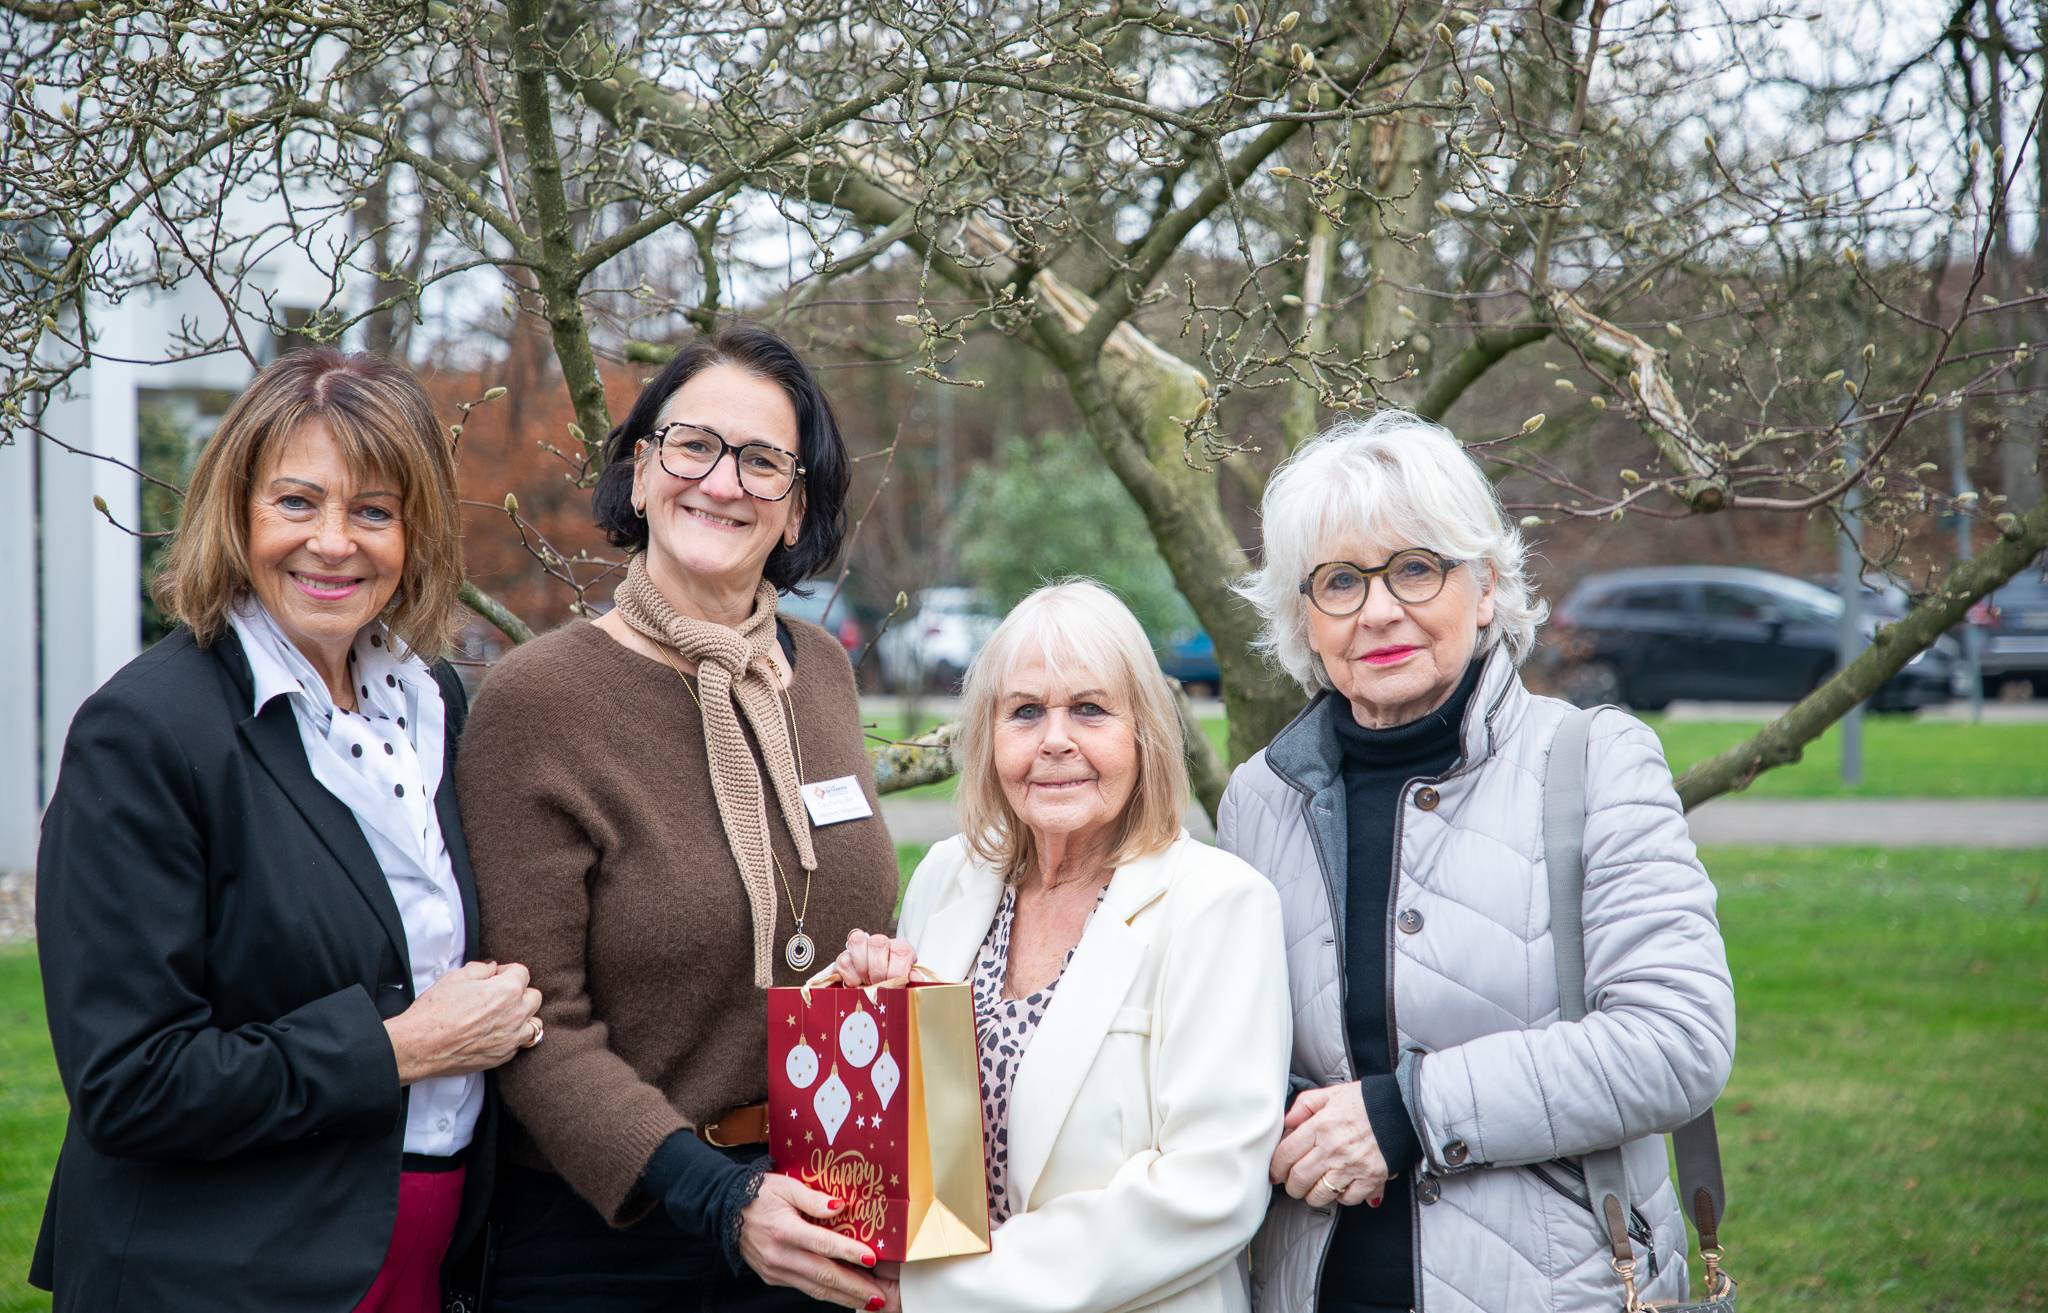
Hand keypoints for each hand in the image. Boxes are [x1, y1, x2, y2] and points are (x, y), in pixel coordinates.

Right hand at [382, 960, 542, 1084]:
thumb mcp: (456, 977)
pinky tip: (496, 1034)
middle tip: (499, 995)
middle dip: (520, 992)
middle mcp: (515, 1015)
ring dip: (523, 1018)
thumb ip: (480, 969)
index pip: (522, 973)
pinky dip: (512, 1038)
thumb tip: (491, 969)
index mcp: (507, 991)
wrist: (421, 1045)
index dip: (506, 971)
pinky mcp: (502, 1056)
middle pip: (534, 997)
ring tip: (505, 1016)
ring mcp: (511, 1038)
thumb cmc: (436, 1012)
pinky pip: (519, 1044)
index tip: (495, 975)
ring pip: (534, 1024)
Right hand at [739, 1174, 888, 1309]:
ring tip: (869, 1301)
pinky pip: (804, 1288)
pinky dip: (826, 1292)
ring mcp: (775, 1270)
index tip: (871, 1258)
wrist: (723, 1210)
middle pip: (823, 1275)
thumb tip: (841, 1206)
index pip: (822, 1244)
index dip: (848, 1252)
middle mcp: (780, 1255)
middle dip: (854, 1288)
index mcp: (784, 1229)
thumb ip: (814, 1197)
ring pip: (815, 1289)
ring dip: (844, 1297)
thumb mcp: (786, 1186)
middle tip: (878, 1296)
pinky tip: (844, 1293)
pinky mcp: (772, 1277)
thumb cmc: (759, 1193)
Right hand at [831, 930, 916, 987]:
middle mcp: (882, 942)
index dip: (897, 973)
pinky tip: (857, 984)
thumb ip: (913, 980)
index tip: (895, 988)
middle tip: (879, 986)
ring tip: (868, 983)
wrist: (877, 988)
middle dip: (878, 972)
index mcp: (901, 948)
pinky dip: (849, 976)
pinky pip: (843, 960)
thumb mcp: (907, 984)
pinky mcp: (844, 955)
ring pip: (858, 943)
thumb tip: (916, 977)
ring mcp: (862, 945)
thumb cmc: (894, 986)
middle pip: (878, 944)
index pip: (900, 951)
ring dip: (862, 970)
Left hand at [1270, 1081, 1387, 1208]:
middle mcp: (1333, 1148)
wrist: (1403, 1108)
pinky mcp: (1370, 1179)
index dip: (1275, 1168)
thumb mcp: (1330, 1094)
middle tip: (1293, 1183)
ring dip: (1312, 1195)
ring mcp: (1352, 1166)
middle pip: (1298, 1180)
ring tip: (1315, 1187)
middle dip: (1291, 1186)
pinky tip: (1341, 1186)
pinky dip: (1341, 1198)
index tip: (1275, 1173)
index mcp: (1320, 1126)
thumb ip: (1303, 1106)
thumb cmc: (1366, 1101)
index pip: (1285, 1155)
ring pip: (1319, 1195)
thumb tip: (1285, 1124)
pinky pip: (1347, 1200)